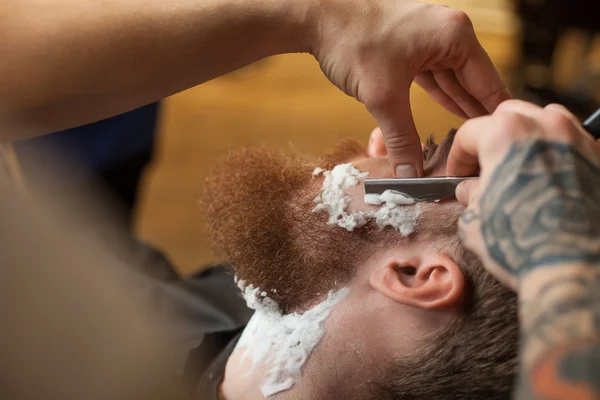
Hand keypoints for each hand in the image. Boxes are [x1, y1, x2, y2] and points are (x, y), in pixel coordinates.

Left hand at [307, 0, 509, 176]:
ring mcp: (431, 37)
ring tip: (476, 138)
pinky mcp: (412, 44)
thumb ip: (402, 138)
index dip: (495, 116)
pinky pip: (434, 74)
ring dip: (459, 106)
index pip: (488, 83)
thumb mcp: (382, 97)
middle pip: (473, 81)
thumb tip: (410, 175)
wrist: (318, 16)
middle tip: (490, 149)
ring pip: (452, 79)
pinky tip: (453, 112)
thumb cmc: (352, 43)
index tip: (508, 141)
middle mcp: (449, 33)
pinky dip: (440, 94)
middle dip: (477, 115)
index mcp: (455, 37)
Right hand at [447, 100, 599, 289]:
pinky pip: (573, 143)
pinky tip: (550, 179)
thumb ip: (470, 196)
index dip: (457, 157)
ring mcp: (577, 139)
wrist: (576, 264)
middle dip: (493, 137)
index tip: (456, 175)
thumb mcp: (475, 219)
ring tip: (521, 166)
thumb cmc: (520, 242)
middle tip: (486, 166)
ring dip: (529, 136)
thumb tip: (470, 189)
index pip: (469, 133)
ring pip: (546, 120)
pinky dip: (558, 152)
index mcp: (505, 134)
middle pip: (509, 115)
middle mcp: (544, 126)